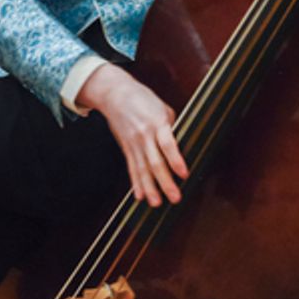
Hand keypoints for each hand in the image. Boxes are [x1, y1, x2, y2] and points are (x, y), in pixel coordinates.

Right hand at [76, 63, 188, 207]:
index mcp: (157, 123)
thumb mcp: (162, 108)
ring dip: (150, 188)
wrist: (114, 94)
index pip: (167, 144)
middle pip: (155, 162)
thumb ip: (171, 127)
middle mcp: (144, 135)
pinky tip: (140, 196)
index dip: (175, 160)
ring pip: (142, 169)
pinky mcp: (126, 148)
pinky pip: (132, 168)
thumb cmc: (143, 98)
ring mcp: (133, 143)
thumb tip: (181, 145)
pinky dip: (136, 183)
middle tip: (175, 198)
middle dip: (165, 182)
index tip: (184, 174)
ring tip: (156, 204)